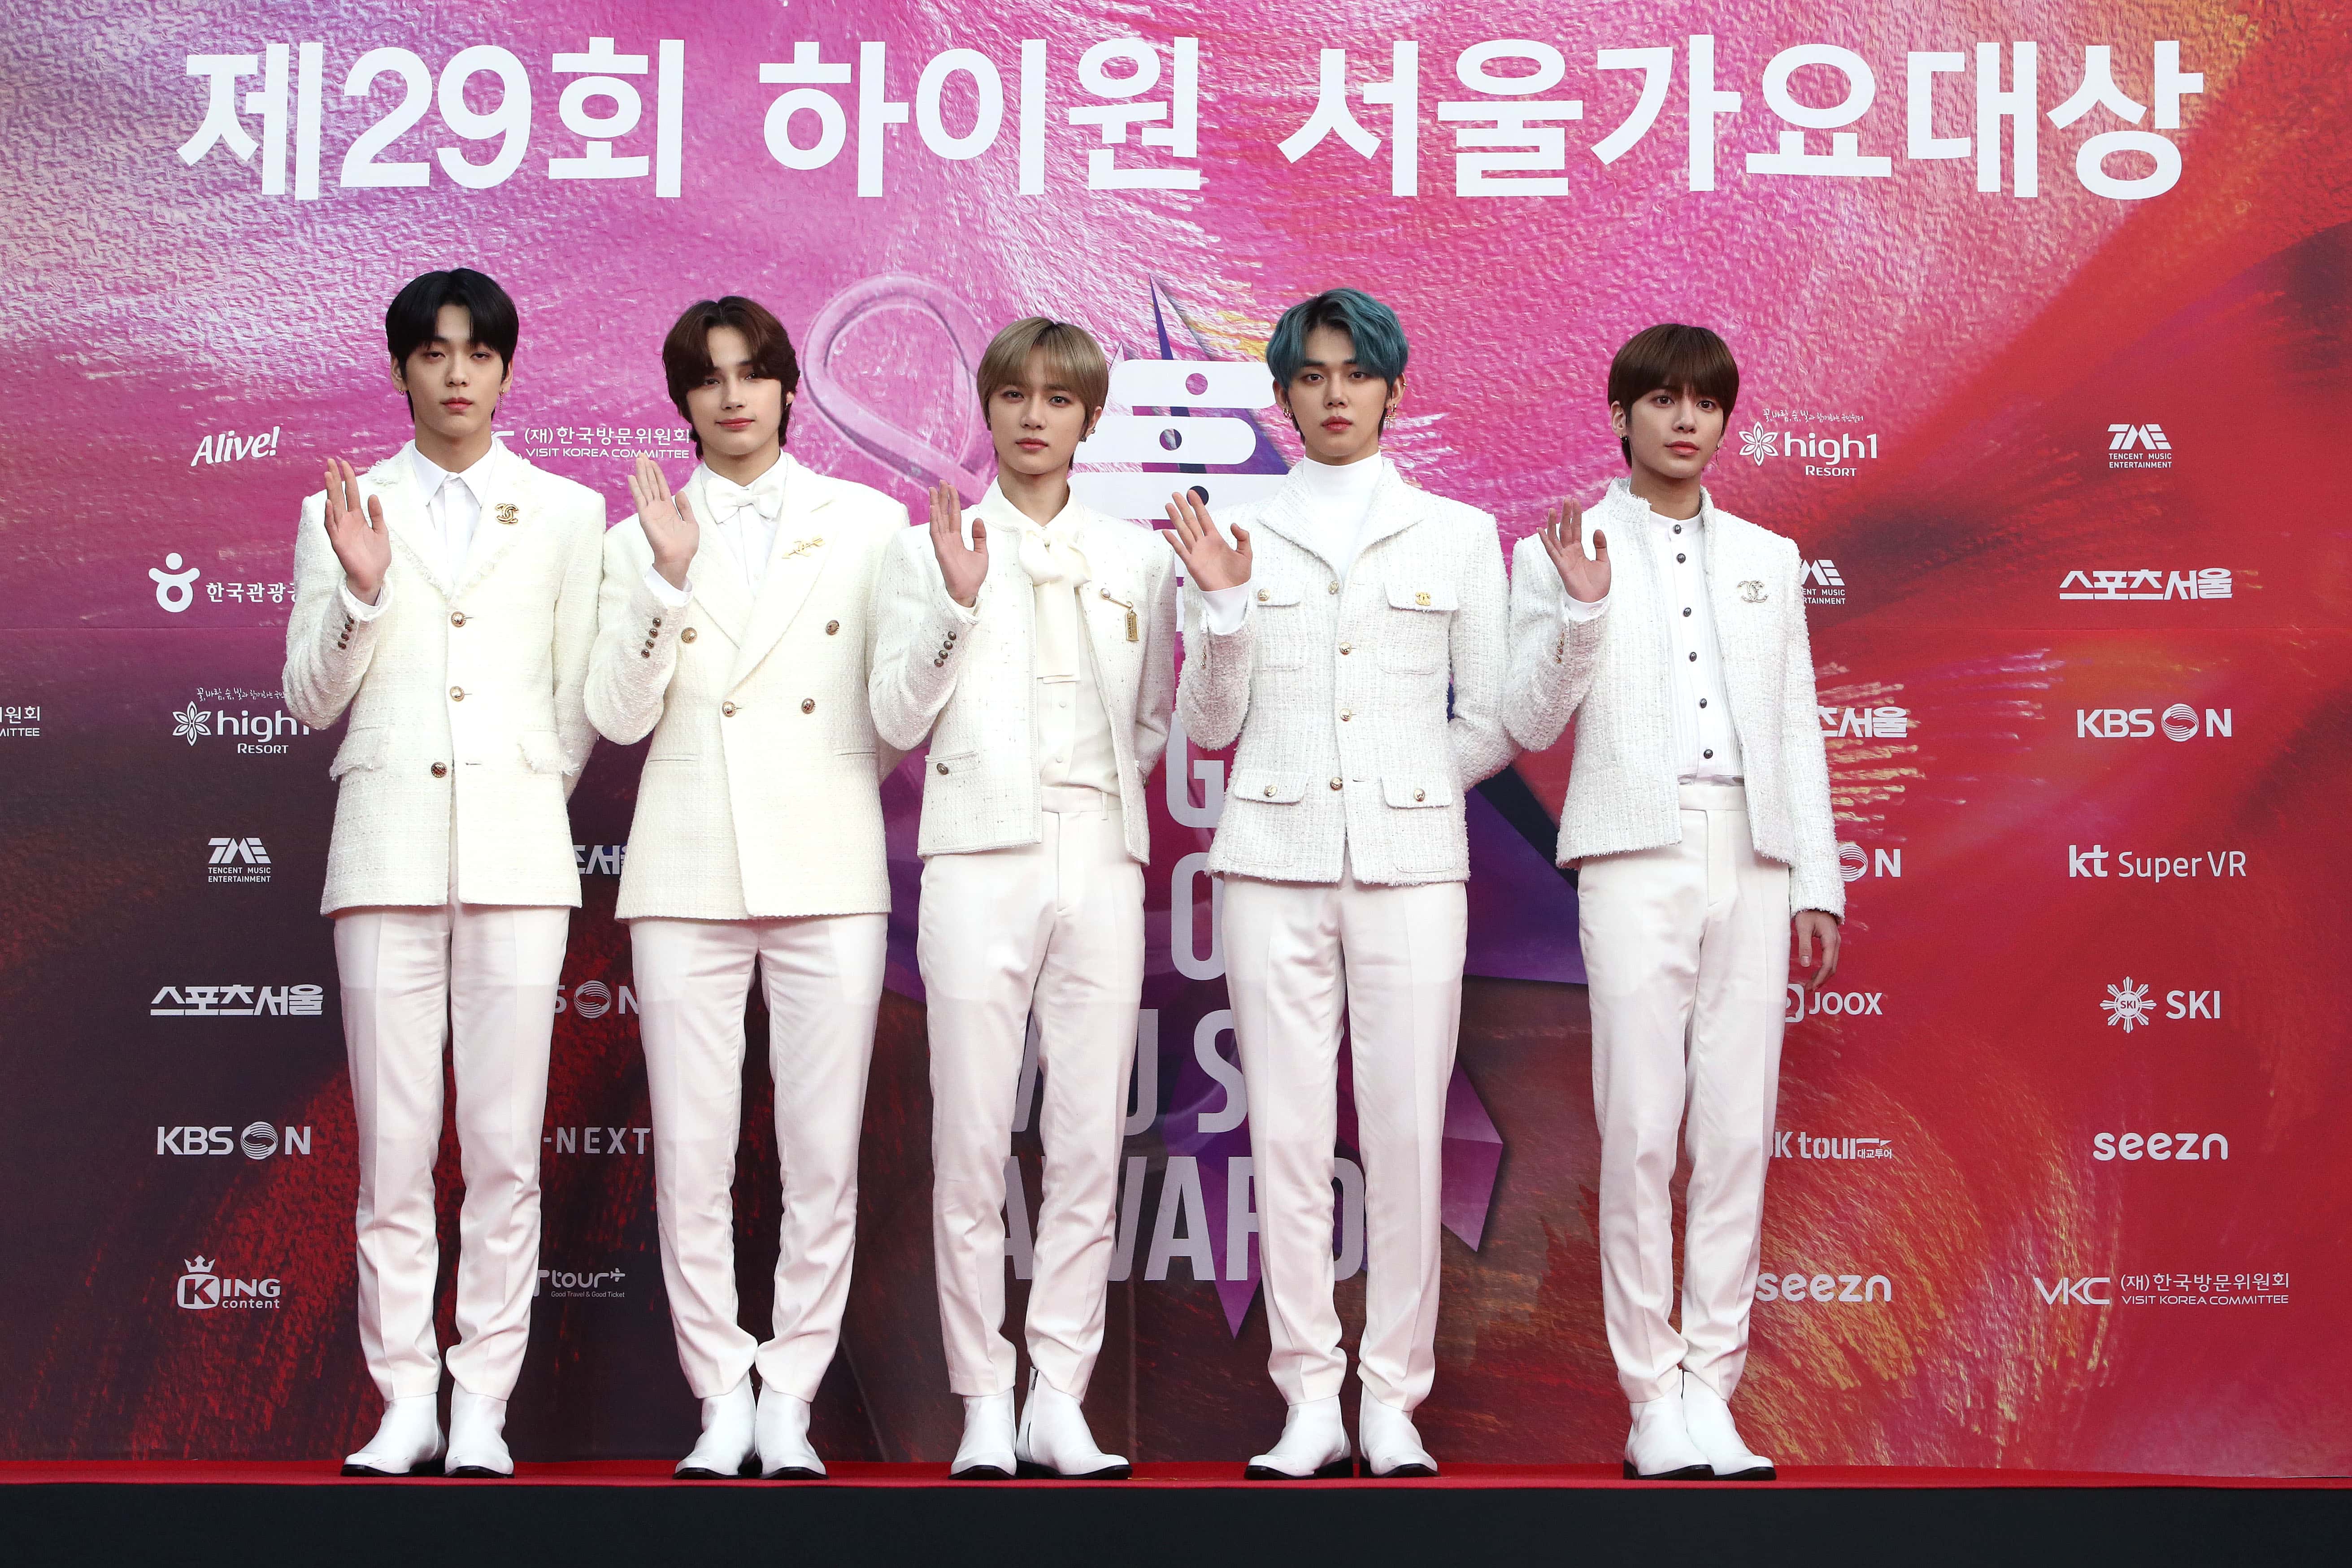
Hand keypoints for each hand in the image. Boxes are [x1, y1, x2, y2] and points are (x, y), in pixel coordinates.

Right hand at [321, 458, 391, 601]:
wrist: (373, 576)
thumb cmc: (376, 556)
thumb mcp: (381, 531)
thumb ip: (377, 514)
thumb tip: (372, 495)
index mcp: (357, 518)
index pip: (351, 493)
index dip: (349, 478)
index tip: (344, 463)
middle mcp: (346, 521)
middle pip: (339, 495)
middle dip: (335, 478)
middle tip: (330, 461)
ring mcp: (341, 530)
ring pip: (333, 507)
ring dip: (330, 491)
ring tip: (327, 475)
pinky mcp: (338, 542)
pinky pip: (331, 526)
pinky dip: (330, 515)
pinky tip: (329, 503)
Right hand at [628, 457, 697, 589]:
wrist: (678, 558)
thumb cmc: (685, 545)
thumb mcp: (690, 523)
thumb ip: (685, 507)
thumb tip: (680, 492)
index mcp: (668, 509)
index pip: (661, 487)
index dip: (657, 474)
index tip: (653, 461)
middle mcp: (657, 508)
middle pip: (651, 484)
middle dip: (646, 469)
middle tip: (641, 454)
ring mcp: (650, 512)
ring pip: (645, 488)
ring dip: (641, 473)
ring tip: (637, 459)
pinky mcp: (646, 517)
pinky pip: (639, 500)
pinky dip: (636, 488)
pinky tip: (631, 477)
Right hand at [928, 482, 986, 606]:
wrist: (969, 591)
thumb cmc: (973, 576)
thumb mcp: (982, 553)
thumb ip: (979, 536)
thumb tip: (977, 519)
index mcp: (956, 539)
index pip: (953, 516)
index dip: (952, 502)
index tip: (950, 488)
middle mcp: (947, 539)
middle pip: (943, 514)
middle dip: (942, 498)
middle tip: (941, 483)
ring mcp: (942, 544)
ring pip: (937, 520)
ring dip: (935, 504)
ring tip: (933, 490)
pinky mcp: (940, 551)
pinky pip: (935, 532)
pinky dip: (934, 520)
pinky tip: (933, 508)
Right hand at [1159, 490, 1251, 591]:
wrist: (1233, 594)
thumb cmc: (1239, 577)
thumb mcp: (1245, 553)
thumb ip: (1242, 536)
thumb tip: (1233, 524)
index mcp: (1215, 539)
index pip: (1204, 518)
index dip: (1198, 505)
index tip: (1192, 493)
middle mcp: (1203, 544)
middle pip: (1191, 521)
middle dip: (1183, 507)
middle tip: (1175, 494)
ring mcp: (1196, 553)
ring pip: (1183, 531)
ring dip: (1175, 518)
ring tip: (1168, 505)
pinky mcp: (1192, 564)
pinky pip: (1181, 549)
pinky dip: (1173, 540)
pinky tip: (1166, 530)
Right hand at [1538, 495, 1607, 602]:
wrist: (1595, 601)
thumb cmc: (1599, 584)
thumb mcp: (1604, 561)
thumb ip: (1600, 545)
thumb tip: (1596, 529)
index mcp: (1579, 550)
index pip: (1576, 529)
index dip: (1576, 515)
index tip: (1575, 502)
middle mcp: (1569, 552)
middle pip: (1565, 529)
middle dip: (1566, 514)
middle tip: (1566, 499)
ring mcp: (1564, 558)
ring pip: (1556, 537)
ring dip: (1553, 524)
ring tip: (1553, 509)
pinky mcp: (1561, 566)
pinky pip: (1552, 551)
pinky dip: (1546, 541)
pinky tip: (1541, 530)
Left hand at [1792, 911, 1840, 990]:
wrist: (1817, 898)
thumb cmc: (1808, 911)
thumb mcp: (1803, 927)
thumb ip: (1804, 945)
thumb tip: (1806, 964)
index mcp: (1830, 941)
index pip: (1827, 965)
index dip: (1819, 978)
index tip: (1810, 987)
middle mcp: (1836, 943)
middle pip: (1832, 967)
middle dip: (1822, 980)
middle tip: (1809, 989)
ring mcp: (1835, 942)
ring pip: (1832, 964)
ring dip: (1823, 975)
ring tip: (1811, 984)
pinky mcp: (1832, 941)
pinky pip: (1831, 958)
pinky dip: (1824, 968)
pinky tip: (1816, 972)